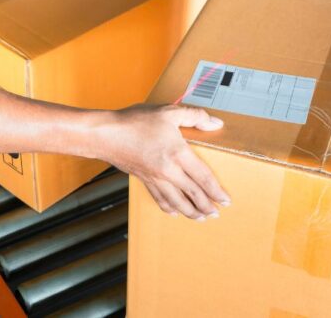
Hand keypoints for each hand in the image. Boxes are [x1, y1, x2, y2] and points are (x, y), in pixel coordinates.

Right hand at [108, 105, 229, 220]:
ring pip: (177, 202)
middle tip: (217, 213)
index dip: (216, 191)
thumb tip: (216, 123)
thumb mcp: (168, 112)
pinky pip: (159, 199)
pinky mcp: (143, 180)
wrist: (105, 134)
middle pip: (192, 194)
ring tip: (201, 218)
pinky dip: (169, 208)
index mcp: (178, 153)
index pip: (203, 178)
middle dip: (207, 206)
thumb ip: (195, 116)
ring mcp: (154, 178)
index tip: (225, 199)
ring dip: (191, 212)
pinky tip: (174, 212)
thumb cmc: (134, 121)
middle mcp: (168, 170)